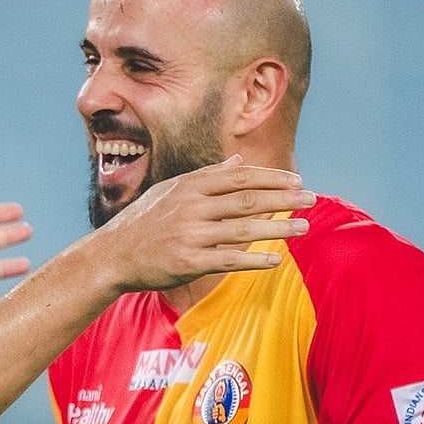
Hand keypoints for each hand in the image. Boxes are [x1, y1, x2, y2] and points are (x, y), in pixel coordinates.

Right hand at [90, 155, 314, 293]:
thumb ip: (208, 176)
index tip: (296, 180)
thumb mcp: (171, 190)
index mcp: (189, 186)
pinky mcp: (188, 262)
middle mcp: (191, 207)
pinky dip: (254, 259)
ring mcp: (190, 234)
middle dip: (283, 198)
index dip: (270, 177)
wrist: (112, 255)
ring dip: (278, 228)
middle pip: (246, 199)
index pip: (239, 177)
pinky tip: (276, 259)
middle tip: (310, 198)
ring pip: (242, 228)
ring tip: (304, 227)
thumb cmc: (143, 221)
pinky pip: (229, 259)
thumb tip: (239, 161)